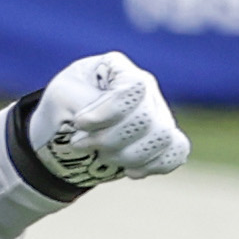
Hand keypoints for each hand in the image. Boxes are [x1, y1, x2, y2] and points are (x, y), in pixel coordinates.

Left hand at [24, 52, 190, 187]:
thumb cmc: (63, 108)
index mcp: (120, 69)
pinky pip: (176, 152)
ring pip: (163, 139)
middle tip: (82, 142)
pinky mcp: (163, 139)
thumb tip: (118, 122)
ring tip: (102, 156)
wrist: (65, 134)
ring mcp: (159, 112)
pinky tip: (129, 169)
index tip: (79, 123)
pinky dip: (152, 165)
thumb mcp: (63, 98)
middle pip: (148, 119)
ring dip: (128, 156)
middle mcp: (146, 88)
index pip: (134, 89)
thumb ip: (88, 104)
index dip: (108, 113)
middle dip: (111, 139)